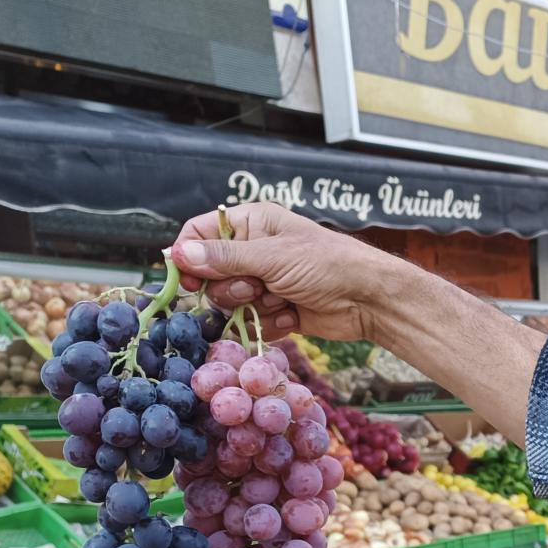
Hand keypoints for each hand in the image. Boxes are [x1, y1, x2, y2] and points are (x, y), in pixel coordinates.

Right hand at [168, 203, 400, 341]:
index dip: (189, 256)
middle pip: (210, 275)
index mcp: (251, 223)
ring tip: (281, 298)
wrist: (368, 299)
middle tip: (254, 287)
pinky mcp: (275, 310)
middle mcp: (253, 251)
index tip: (186, 278)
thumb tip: (178, 253)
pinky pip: (252, 323)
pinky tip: (294, 314)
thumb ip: (224, 258)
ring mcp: (264, 282)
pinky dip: (271, 323)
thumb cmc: (327, 264)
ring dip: (254, 306)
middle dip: (231, 287)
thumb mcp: (272, 256)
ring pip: (230, 303)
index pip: (199, 233)